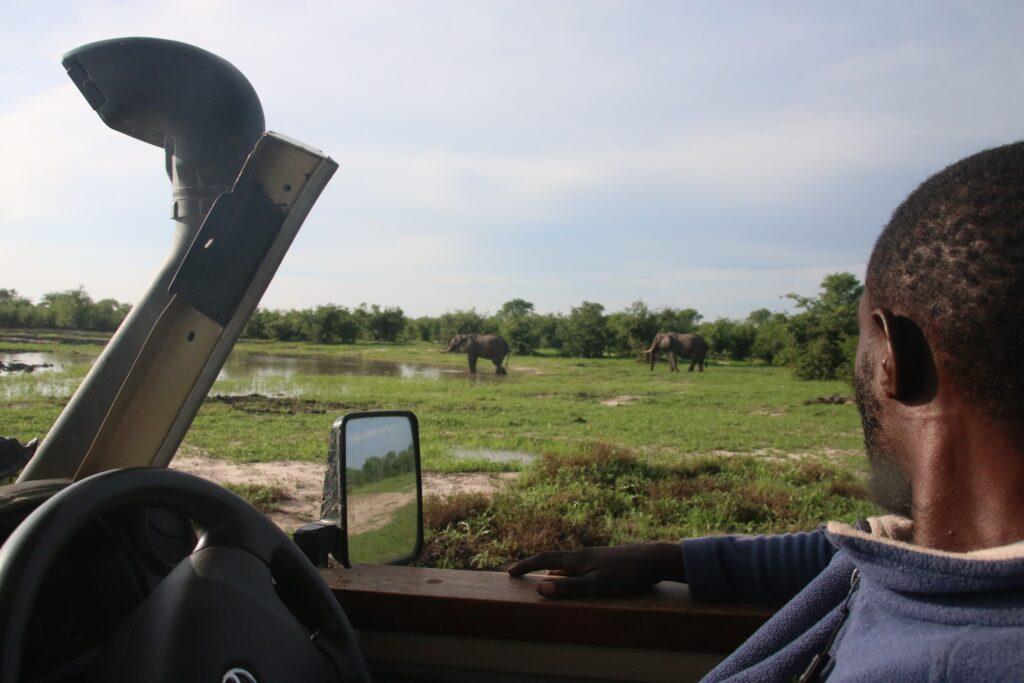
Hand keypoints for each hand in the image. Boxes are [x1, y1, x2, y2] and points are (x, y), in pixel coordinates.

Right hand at [507, 543, 684, 598]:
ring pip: (565, 563)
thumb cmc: (626, 574)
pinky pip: (577, 567)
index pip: (544, 559)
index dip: (526, 565)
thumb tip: (540, 588)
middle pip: (552, 558)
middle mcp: (583, 555)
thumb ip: (569, 588)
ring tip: (540, 578)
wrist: (653, 559)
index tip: (510, 572)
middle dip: (534, 565)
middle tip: (519, 573)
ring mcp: (594, 557)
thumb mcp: (596, 585)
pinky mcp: (604, 562)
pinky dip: (565, 573)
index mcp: (577, 558)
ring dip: (550, 569)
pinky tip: (571, 578)